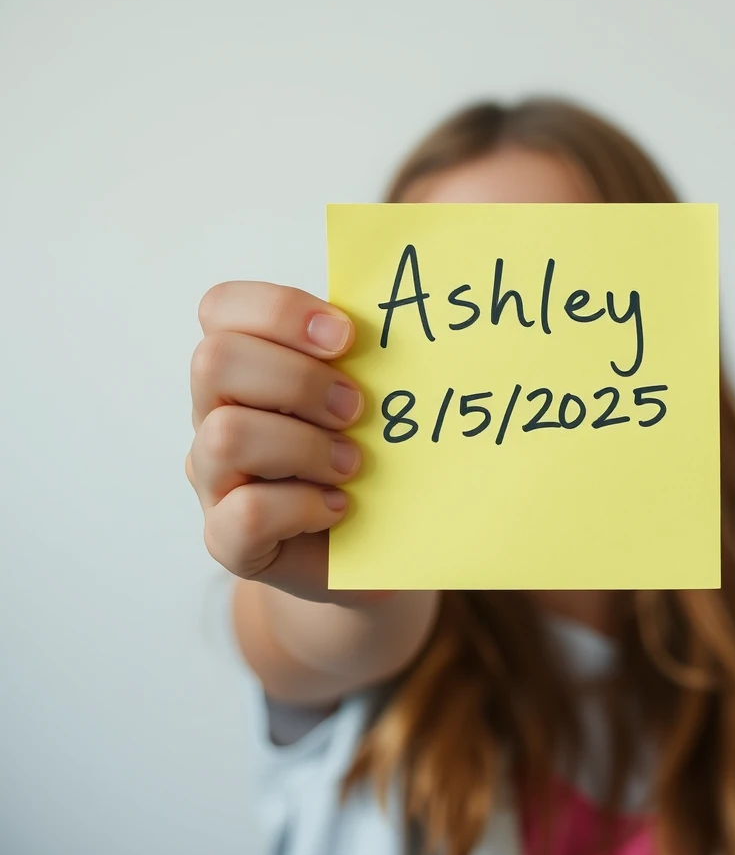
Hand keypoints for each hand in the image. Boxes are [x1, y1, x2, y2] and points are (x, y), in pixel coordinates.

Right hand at [186, 281, 378, 604]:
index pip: (221, 307)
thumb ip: (362, 360)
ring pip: (225, 436)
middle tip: (356, 409)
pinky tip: (337, 508)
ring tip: (352, 464)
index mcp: (244, 366)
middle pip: (214, 361)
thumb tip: (400, 318)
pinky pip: (245, 513)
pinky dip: (303, 507)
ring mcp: (213, 478)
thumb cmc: (364, 459)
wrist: (368, 547)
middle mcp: (213, 414)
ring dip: (304, 446)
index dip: (280, 311)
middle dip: (298, 379)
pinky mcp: (226, 539)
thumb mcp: (363, 400)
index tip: (347, 337)